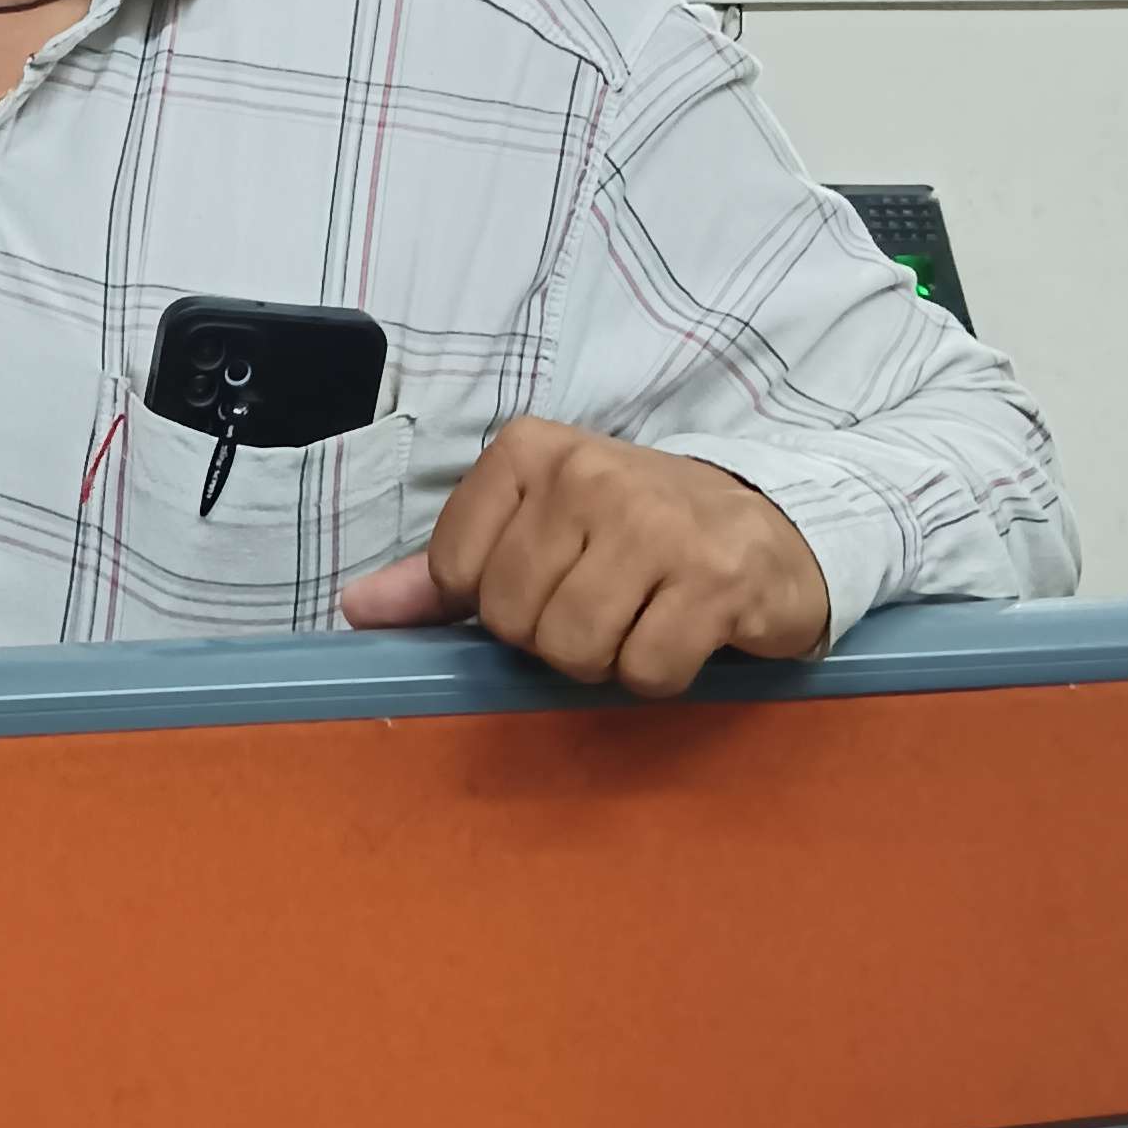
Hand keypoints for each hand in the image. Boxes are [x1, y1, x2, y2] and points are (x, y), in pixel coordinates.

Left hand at [339, 417, 831, 698]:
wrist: (769, 526)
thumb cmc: (635, 532)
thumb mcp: (536, 529)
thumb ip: (441, 576)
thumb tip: (358, 610)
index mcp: (527, 452)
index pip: (453, 572)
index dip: (493, 604)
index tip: (545, 579)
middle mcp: (588, 473)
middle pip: (512, 619)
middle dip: (552, 638)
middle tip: (603, 603)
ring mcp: (654, 522)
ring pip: (574, 648)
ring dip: (606, 660)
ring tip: (640, 617)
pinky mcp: (715, 577)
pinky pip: (645, 671)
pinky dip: (659, 675)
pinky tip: (681, 633)